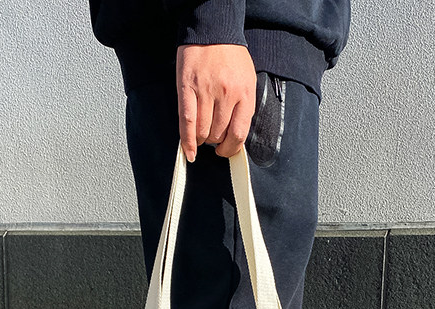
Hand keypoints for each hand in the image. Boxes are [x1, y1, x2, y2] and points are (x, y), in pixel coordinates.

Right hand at [176, 44, 256, 160]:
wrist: (212, 29)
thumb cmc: (231, 56)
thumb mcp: (247, 80)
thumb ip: (244, 107)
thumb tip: (236, 136)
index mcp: (245, 94)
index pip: (239, 134)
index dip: (231, 149)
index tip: (226, 151)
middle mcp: (226, 94)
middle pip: (218, 134)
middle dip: (215, 141)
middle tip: (212, 138)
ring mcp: (206, 91)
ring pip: (202, 131)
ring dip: (201, 139)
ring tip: (201, 135)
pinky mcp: (187, 88)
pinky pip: (186, 121)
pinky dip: (187, 141)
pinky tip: (189, 152)